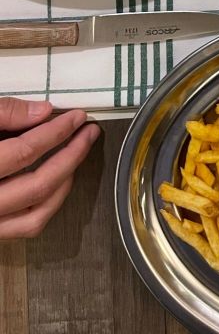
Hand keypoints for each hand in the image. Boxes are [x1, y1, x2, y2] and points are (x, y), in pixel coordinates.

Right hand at [0, 97, 99, 238]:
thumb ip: (4, 113)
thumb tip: (44, 112)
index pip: (23, 152)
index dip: (56, 132)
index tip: (76, 116)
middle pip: (36, 186)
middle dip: (71, 156)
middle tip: (88, 132)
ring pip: (35, 215)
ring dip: (65, 183)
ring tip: (77, 155)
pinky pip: (25, 228)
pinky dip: (48, 205)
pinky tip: (59, 181)